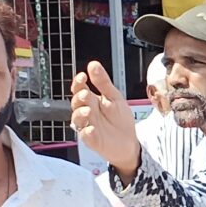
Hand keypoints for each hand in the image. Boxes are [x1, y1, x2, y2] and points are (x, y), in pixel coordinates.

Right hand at [72, 60, 140, 177]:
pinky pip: (84, 135)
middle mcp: (87, 112)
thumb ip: (103, 82)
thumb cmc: (121, 120)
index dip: (78, 82)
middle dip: (79, 97)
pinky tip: (92, 128)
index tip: (82, 76)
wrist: (130, 141)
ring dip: (80, 113)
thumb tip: (93, 64)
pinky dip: (87, 131)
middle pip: (76, 102)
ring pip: (76, 118)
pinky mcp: (91, 139)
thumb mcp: (115, 97)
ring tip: (89, 111)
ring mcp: (87, 125)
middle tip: (86, 94)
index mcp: (92, 100)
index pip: (80, 89)